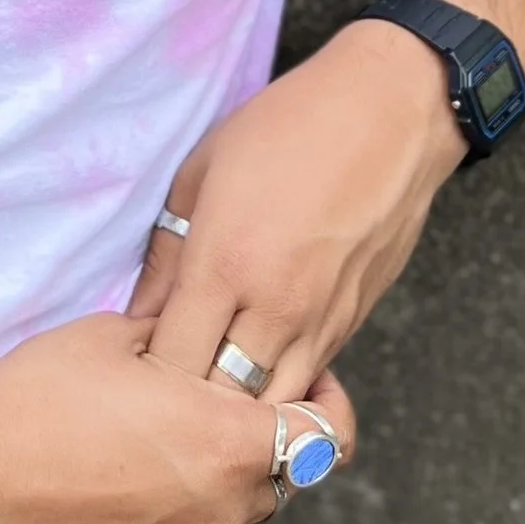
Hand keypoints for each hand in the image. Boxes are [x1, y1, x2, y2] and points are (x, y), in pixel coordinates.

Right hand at [0, 315, 355, 523]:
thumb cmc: (37, 397)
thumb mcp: (113, 335)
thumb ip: (177, 333)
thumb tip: (199, 320)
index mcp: (226, 442)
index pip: (326, 439)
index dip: (329, 403)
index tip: (304, 378)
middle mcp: (220, 505)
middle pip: (286, 474)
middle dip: (270, 432)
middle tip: (227, 392)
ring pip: (236, 504)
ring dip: (223, 467)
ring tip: (170, 424)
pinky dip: (180, 497)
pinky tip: (128, 462)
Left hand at [132, 18, 465, 404]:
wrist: (391, 114)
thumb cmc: (288, 127)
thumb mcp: (203, 171)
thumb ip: (169, 251)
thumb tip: (141, 312)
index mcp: (226, 265)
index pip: (174, 363)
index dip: (146, 375)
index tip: (132, 360)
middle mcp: (276, 308)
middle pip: (222, 402)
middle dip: (189, 404)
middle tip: (167, 380)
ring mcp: (323, 322)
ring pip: (273, 409)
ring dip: (239, 405)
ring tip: (213, 380)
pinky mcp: (354, 323)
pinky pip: (309, 378)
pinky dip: (280, 384)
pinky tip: (258, 358)